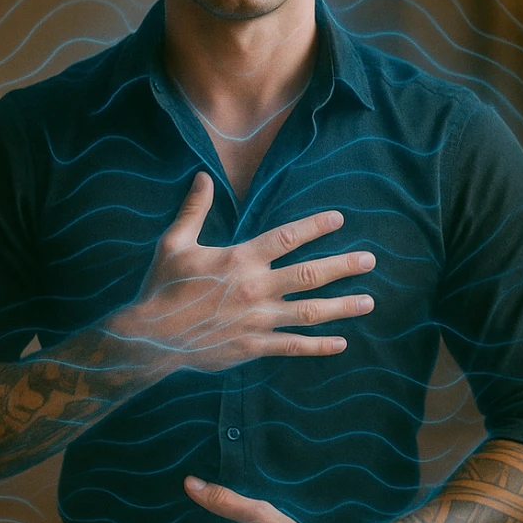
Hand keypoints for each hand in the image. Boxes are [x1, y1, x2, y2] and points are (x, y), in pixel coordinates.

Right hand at [107, 172, 374, 376]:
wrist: (151, 337)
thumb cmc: (162, 287)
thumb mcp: (174, 242)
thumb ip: (194, 209)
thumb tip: (203, 176)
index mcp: (240, 259)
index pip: (287, 237)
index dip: (316, 226)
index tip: (339, 218)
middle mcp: (256, 288)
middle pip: (310, 275)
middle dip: (343, 266)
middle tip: (370, 260)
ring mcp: (258, 319)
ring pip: (310, 312)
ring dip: (342, 307)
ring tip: (369, 302)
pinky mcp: (254, 346)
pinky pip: (294, 346)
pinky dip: (319, 346)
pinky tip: (341, 343)